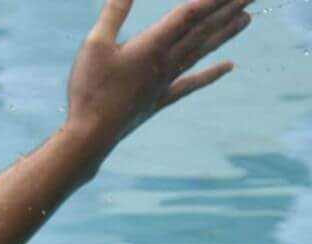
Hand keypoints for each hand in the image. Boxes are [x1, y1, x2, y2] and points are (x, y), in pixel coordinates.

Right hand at [65, 0, 252, 148]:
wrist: (90, 137)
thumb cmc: (90, 90)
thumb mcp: (94, 46)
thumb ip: (113, 15)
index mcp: (152, 46)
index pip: (190, 14)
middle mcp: (166, 62)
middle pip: (203, 30)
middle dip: (229, 9)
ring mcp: (166, 82)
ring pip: (202, 51)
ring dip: (225, 33)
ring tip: (247, 18)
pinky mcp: (159, 99)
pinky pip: (191, 83)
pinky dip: (211, 74)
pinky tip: (229, 66)